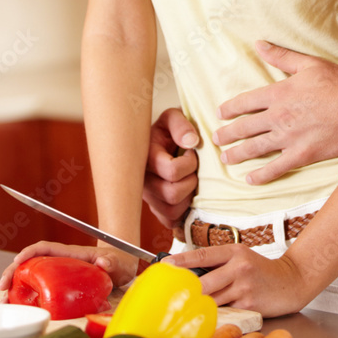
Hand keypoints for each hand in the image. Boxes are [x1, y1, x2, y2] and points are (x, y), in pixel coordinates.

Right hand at [0, 241, 136, 291]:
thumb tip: (105, 262)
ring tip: (4, 301)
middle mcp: (60, 263)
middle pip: (31, 263)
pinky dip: (27, 298)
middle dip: (13, 272)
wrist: (123, 268)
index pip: (45, 248)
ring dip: (16, 287)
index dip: (29, 252)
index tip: (17, 262)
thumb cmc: (119, 262)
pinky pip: (39, 290)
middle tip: (2, 288)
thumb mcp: (118, 261)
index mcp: (70, 254)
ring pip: (32, 277)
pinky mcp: (60, 287)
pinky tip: (20, 309)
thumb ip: (112, 261)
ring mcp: (59, 275)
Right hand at [142, 107, 199, 228]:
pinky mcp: (155, 209)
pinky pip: (170, 220)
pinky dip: (182, 210)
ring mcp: (148, 196)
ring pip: (172, 210)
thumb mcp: (173, 117)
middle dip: (191, 180)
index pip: (171, 171)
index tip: (192, 152)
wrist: (162, 139)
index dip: (189, 163)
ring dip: (188, 196)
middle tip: (194, 168)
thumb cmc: (168, 130)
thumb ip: (181, 125)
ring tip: (190, 179)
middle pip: (172, 193)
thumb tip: (191, 142)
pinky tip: (186, 194)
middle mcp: (142, 180)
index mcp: (145, 157)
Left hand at [169, 244, 307, 316]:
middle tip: (170, 295)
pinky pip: (224, 313)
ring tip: (186, 309)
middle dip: (186, 291)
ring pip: (212, 300)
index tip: (165, 265)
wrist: (291, 282)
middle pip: (203, 282)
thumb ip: (220, 263)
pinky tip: (208, 318)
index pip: (202, 255)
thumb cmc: (261, 271)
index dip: (182, 261)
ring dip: (199, 306)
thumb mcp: (242, 258)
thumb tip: (190, 272)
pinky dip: (215, 315)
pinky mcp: (248, 306)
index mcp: (234, 252)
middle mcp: (238, 267)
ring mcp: (244, 288)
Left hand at [213, 41, 337, 183]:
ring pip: (256, 148)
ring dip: (237, 154)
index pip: (246, 101)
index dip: (230, 108)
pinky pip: (276, 168)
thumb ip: (281, 56)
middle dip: (228, 134)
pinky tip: (249, 179)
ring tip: (225, 158)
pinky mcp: (303, 155)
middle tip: (216, 139)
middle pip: (246, 127)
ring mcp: (291, 138)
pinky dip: (261, 175)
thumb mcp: (310, 64)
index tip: (220, 114)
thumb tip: (258, 44)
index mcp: (280, 93)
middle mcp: (280, 116)